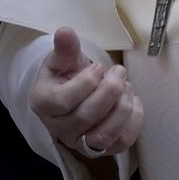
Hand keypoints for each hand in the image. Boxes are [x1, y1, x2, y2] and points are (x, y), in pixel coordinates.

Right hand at [28, 27, 142, 157]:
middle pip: (87, 116)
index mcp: (44, 104)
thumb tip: (65, 31)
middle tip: (119, 72)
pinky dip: (135, 120)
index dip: (87, 81)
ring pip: (104, 134)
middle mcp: (59, 128)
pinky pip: (122, 142)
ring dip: (123, 106)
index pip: (64, 100)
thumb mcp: (64, 59)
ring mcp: (80, 142)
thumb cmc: (68, 75)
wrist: (77, 93)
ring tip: (127, 87)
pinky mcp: (103, 148)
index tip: (98, 67)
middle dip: (111, 89)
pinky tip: (133, 101)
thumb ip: (66, 48)